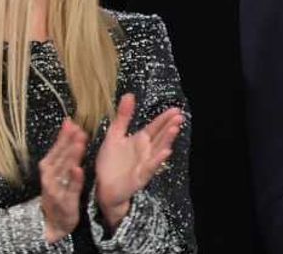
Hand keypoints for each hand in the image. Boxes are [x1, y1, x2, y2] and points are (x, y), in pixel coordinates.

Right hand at [39, 118, 87, 242]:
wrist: (54, 221)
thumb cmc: (59, 190)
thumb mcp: (60, 169)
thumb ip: (65, 149)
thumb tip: (71, 125)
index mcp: (49, 167)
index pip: (56, 148)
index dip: (63, 136)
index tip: (71, 122)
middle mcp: (49, 176)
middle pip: (59, 157)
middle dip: (68, 143)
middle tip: (78, 130)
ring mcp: (56, 189)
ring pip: (64, 171)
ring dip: (71, 157)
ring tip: (79, 144)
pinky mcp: (65, 201)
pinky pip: (70, 189)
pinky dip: (74, 179)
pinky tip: (78, 170)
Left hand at [94, 94, 183, 232]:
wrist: (103, 188)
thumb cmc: (110, 163)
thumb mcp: (114, 135)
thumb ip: (123, 117)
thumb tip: (129, 95)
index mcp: (140, 140)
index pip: (155, 127)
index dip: (164, 118)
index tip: (176, 110)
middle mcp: (146, 151)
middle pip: (160, 136)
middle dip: (169, 126)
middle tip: (179, 116)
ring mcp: (145, 163)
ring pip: (158, 149)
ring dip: (167, 140)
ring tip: (174, 128)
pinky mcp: (141, 176)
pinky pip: (151, 167)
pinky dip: (158, 160)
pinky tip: (166, 152)